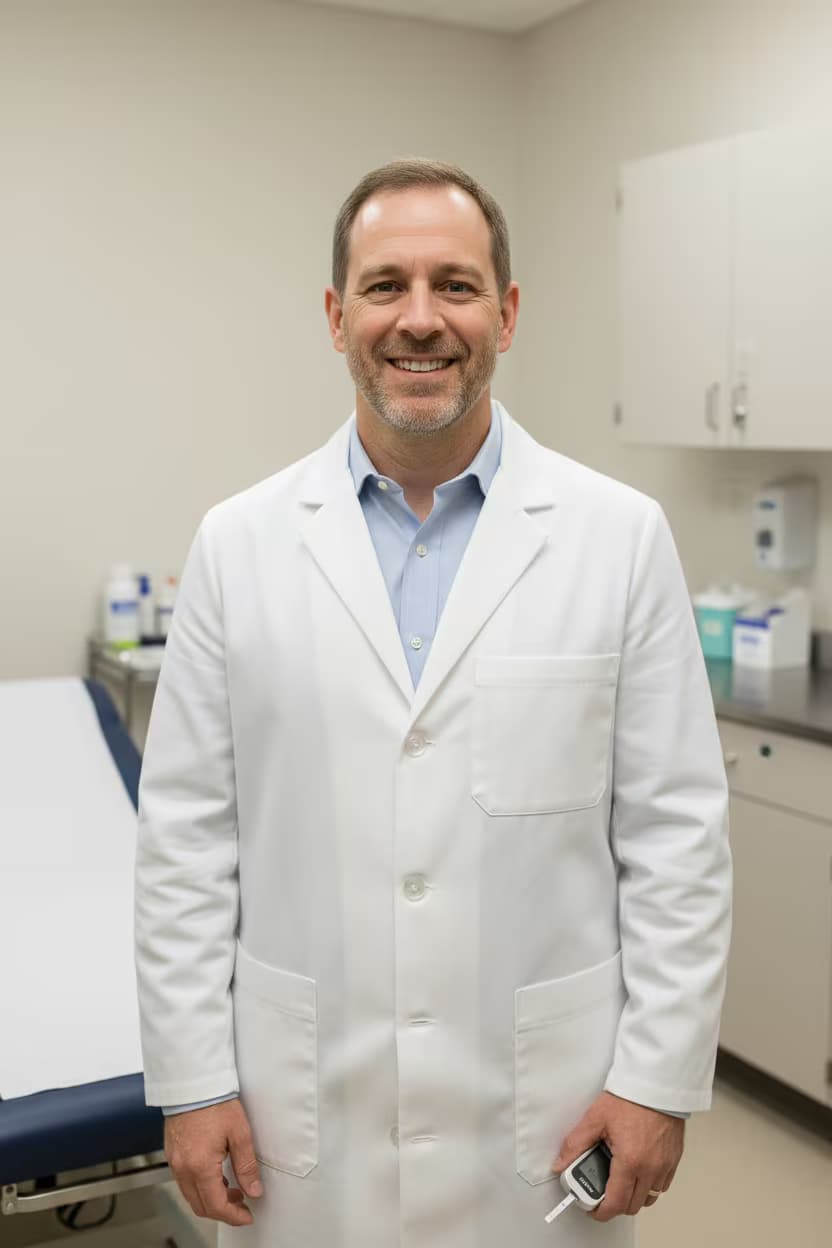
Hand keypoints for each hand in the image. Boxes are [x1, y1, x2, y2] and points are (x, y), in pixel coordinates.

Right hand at [164, 1097, 262, 1225]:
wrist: (193, 1082)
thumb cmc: (215, 1102)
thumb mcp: (240, 1133)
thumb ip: (247, 1166)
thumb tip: (254, 1190)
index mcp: (200, 1166)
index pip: (216, 1205)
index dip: (233, 1216)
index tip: (247, 1215)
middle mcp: (183, 1168)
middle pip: (200, 1206)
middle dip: (223, 1211)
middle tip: (242, 1206)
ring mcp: (174, 1162)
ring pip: (191, 1195)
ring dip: (211, 1199)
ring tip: (232, 1190)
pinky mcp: (172, 1153)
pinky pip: (185, 1181)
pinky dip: (201, 1187)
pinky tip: (216, 1176)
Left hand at [552, 1091, 683, 1220]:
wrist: (656, 1082)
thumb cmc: (630, 1097)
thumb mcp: (595, 1118)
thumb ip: (576, 1144)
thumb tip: (561, 1163)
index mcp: (630, 1161)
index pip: (616, 1203)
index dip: (601, 1212)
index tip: (592, 1209)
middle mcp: (650, 1168)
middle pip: (633, 1205)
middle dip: (615, 1204)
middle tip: (602, 1192)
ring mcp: (665, 1165)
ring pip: (650, 1197)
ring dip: (634, 1195)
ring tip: (620, 1180)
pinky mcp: (674, 1158)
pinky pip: (662, 1184)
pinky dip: (649, 1184)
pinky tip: (638, 1169)